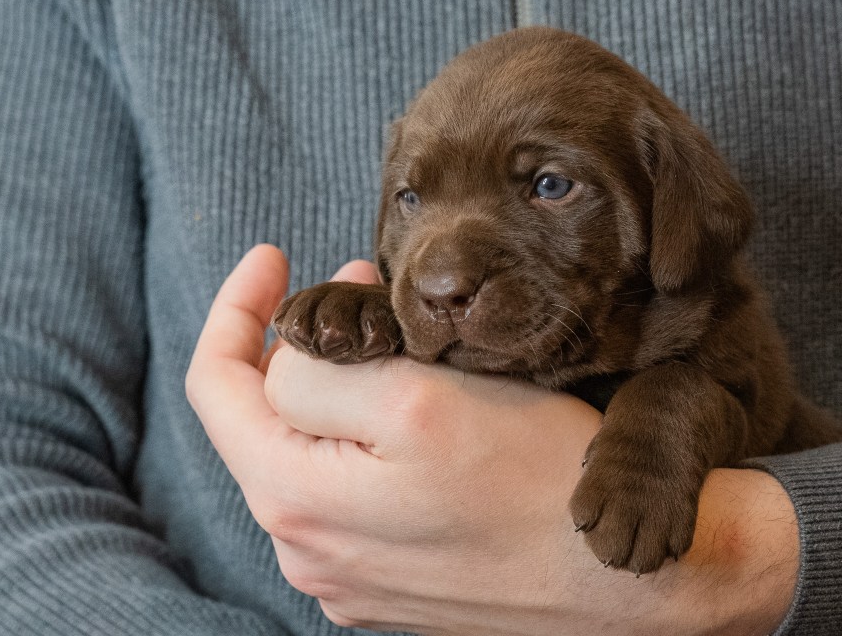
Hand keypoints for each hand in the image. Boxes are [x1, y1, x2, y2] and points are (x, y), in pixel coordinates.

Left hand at [187, 245, 798, 635]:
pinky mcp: (389, 582)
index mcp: (297, 500)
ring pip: (308, 455)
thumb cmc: (537, 480)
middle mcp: (308, 550)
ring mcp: (347, 573)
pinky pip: (348, 495)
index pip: (218, 388)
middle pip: (262, 422)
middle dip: (297, 340)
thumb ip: (322, 377)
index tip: (273, 259)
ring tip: (393, 339)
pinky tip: (413, 414)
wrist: (623, 574)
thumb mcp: (419, 404)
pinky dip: (360, 439)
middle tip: (357, 282)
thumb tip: (284, 360)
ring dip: (334, 387)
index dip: (238, 309)